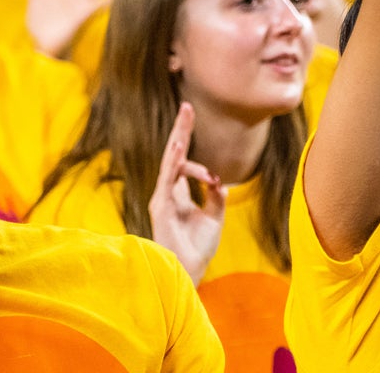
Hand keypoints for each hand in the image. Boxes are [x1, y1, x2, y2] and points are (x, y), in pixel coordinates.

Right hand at [149, 103, 227, 281]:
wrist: (188, 272)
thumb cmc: (197, 249)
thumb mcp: (214, 219)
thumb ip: (216, 198)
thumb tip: (219, 182)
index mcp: (178, 196)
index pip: (184, 167)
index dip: (201, 167)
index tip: (214, 180)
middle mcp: (167, 193)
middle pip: (174, 155)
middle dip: (181, 131)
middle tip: (187, 106)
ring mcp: (162, 198)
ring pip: (171, 161)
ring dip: (180, 137)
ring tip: (186, 114)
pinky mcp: (161, 206)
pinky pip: (167, 178)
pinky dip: (175, 162)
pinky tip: (179, 145)